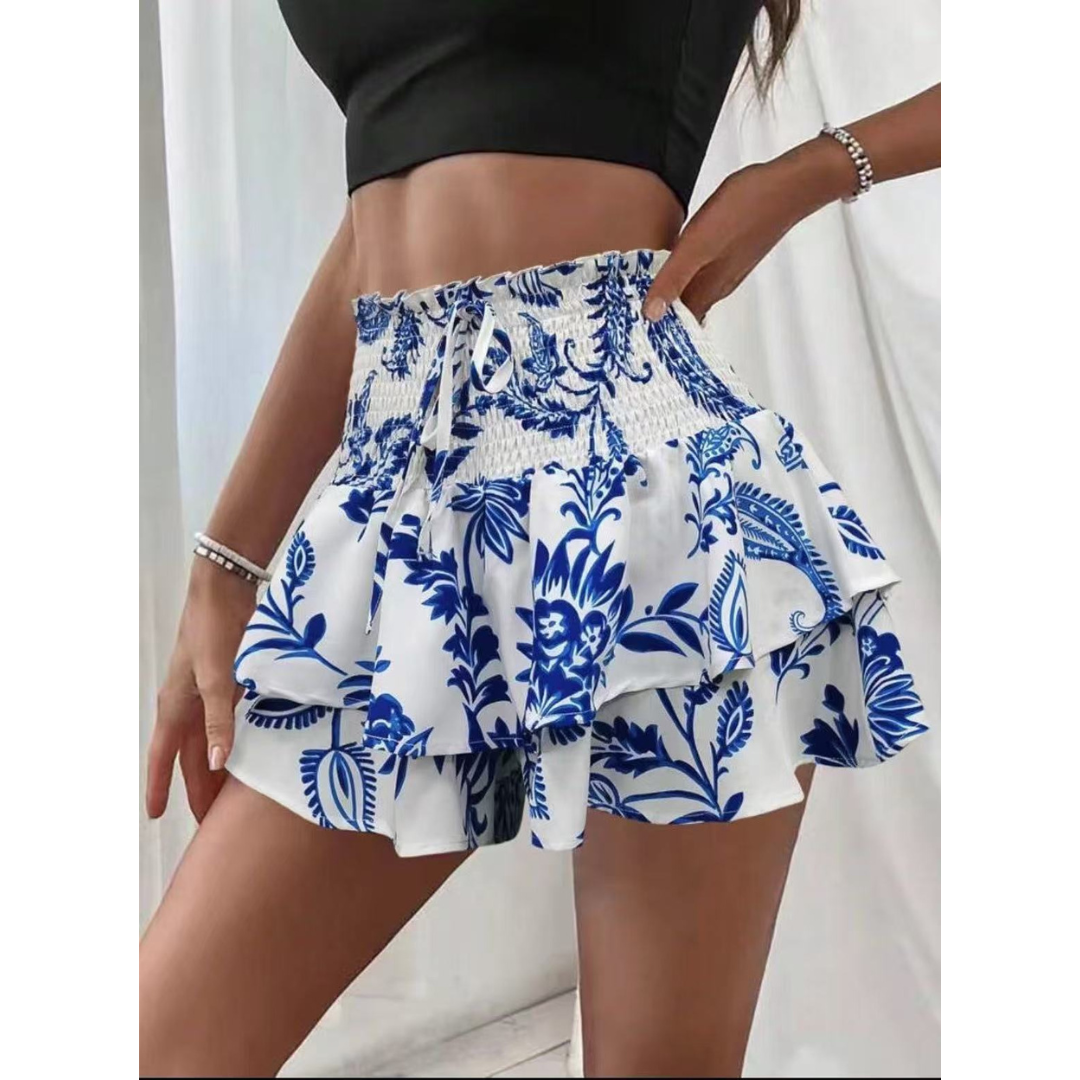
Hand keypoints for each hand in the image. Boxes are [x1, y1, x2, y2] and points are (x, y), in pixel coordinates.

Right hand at [146, 559, 256, 821]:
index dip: (160, 786)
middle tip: (210, 820)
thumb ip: (219, 721)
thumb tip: (216, 764)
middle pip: (190, 755)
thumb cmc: (213, 629)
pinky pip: (226, 721)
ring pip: (209, 740)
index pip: (163, 757)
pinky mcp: (226, 680)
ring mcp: (206, 691)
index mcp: (176, 706)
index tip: (155, 816)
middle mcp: (187, 702)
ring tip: (230, 795)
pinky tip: (249, 751)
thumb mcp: (217, 678)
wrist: (224, 588)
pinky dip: (233, 740)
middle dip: (197, 786)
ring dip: (216, 766)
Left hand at [644, 140, 850, 322]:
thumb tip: (651, 315)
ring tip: (647, 299)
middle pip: (687, 311)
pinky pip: (704, 274)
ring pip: (695, 293)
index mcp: (708, 289)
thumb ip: (674, 279)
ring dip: (674, 299)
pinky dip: (686, 279)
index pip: (679, 323)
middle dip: (663, 318)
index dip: (658, 332)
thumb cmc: (744, 210)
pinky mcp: (734, 251)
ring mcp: (729, 268)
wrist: (788, 185)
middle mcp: (719, 285)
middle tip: (633, 323)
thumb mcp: (698, 245)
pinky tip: (675, 269)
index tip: (634, 337)